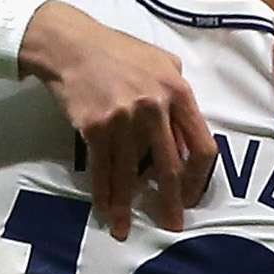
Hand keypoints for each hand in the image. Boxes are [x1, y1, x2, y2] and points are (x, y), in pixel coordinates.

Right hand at [20, 1, 215, 238]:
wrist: (72, 46)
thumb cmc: (119, 52)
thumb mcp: (162, 63)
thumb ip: (179, 98)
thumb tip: (185, 139)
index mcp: (178, 93)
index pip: (201, 146)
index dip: (199, 178)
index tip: (192, 195)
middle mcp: (154, 108)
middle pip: (170, 169)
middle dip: (171, 203)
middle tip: (172, 224)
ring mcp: (124, 120)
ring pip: (131, 175)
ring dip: (129, 206)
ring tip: (127, 227)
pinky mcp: (95, 128)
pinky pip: (102, 170)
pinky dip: (103, 195)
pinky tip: (105, 211)